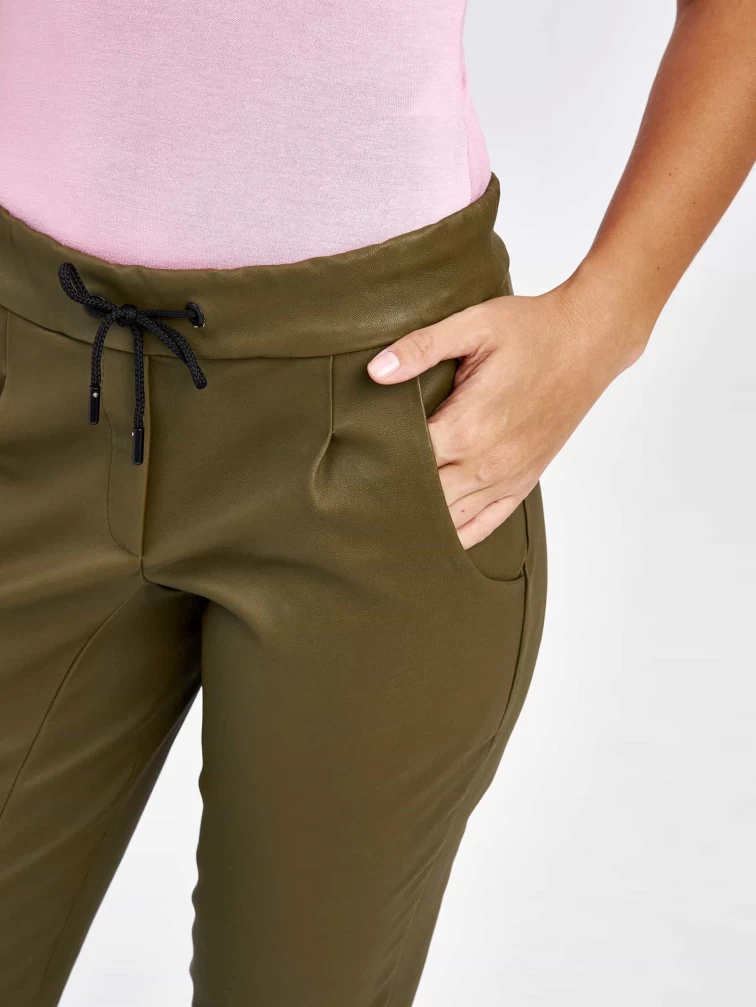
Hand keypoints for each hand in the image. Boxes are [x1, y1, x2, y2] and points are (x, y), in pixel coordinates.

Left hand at [367, 275, 648, 548]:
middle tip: (354, 498)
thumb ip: (421, 348)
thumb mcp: (474, 325)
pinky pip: (485, 524)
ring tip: (382, 520)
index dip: (374, 464)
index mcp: (468, 426)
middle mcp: (487, 462)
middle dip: (390, 497)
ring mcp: (507, 477)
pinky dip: (457, 534)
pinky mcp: (523, 482)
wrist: (590, 340)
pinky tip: (433, 536)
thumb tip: (376, 371)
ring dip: (419, 520)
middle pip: (423, 498)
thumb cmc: (533, 330)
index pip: (405, 463)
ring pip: (450, 520)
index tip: (349, 463)